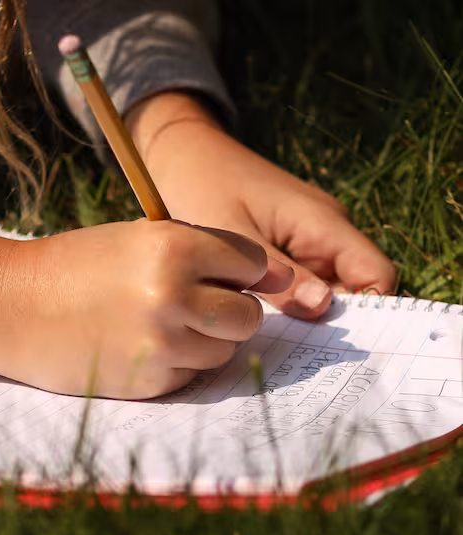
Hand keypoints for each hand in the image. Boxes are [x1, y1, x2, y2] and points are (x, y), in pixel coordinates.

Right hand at [0, 222, 292, 398]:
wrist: (9, 306)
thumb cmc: (73, 265)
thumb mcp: (136, 239)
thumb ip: (199, 252)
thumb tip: (278, 279)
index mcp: (173, 247)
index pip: (252, 263)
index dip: (240, 271)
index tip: (223, 276)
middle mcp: (174, 295)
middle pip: (249, 314)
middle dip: (230, 311)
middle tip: (195, 306)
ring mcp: (161, 343)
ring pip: (226, 350)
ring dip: (205, 341)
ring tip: (162, 326)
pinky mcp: (148, 382)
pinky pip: (192, 376)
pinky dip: (177, 365)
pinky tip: (140, 348)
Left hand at [126, 93, 395, 318]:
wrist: (182, 155)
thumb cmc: (203, 186)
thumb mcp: (234, 236)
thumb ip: (278, 275)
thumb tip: (323, 307)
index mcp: (323, 223)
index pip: (377, 274)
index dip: (368, 311)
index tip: (331, 344)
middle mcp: (326, 230)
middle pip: (355, 287)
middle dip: (332, 322)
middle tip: (294, 353)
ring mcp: (308, 237)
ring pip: (328, 288)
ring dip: (307, 315)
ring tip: (274, 341)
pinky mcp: (287, 245)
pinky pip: (304, 280)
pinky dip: (289, 302)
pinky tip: (260, 320)